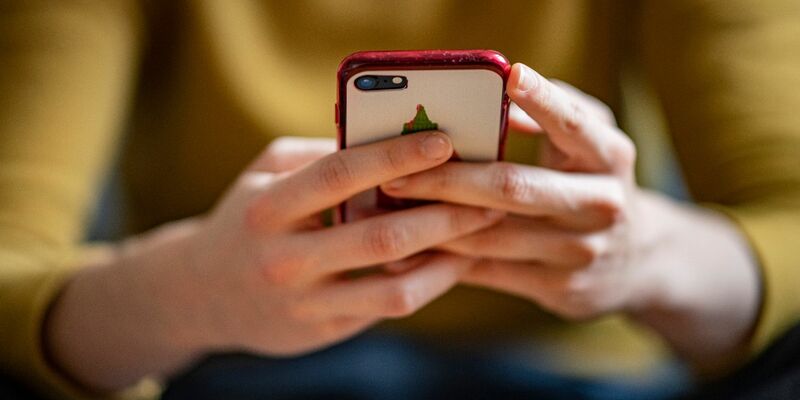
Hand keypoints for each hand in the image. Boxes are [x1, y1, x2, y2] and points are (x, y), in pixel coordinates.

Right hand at [45, 133, 503, 390]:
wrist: (201, 294)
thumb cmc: (247, 218)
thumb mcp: (266, 174)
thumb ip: (319, 155)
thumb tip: (388, 137)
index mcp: (268, 208)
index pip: (339, 174)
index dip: (396, 156)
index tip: (444, 142)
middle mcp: (283, 259)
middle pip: (380, 237)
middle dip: (444, 214)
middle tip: (488, 196)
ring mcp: (304, 303)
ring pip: (393, 287)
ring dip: (447, 259)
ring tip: (480, 232)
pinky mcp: (322, 331)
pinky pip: (387, 308)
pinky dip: (425, 283)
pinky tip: (449, 260)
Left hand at [382, 64, 636, 318]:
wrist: (637, 261)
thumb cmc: (594, 182)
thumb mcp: (590, 144)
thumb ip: (551, 115)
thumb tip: (496, 101)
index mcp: (610, 157)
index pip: (573, 124)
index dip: (541, 100)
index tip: (508, 75)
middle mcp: (601, 204)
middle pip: (513, 188)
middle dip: (447, 179)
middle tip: (396, 172)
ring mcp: (580, 252)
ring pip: (491, 236)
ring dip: (435, 222)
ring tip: (391, 207)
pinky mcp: (559, 289)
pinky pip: (488, 273)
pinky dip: (445, 259)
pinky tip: (410, 247)